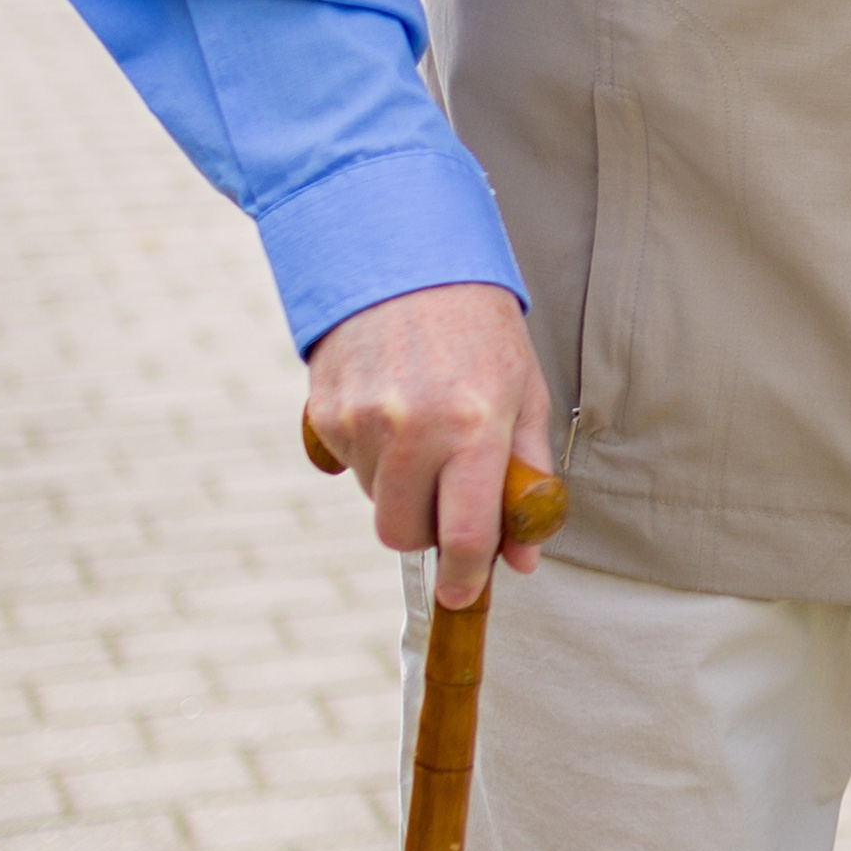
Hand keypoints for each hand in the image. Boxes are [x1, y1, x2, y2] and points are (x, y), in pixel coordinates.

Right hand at [305, 280, 557, 609]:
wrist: (406, 256)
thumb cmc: (481, 332)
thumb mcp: (526, 395)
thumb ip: (525, 480)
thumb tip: (522, 560)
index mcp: (475, 427)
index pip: (466, 535)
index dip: (466, 578)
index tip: (464, 594)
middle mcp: (414, 428)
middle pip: (403, 534)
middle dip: (426, 531)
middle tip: (447, 495)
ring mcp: (361, 421)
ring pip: (373, 501)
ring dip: (398, 487)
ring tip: (423, 427)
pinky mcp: (324, 412)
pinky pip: (345, 468)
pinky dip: (368, 456)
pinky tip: (390, 408)